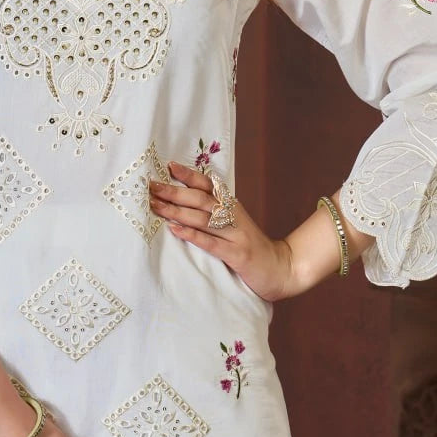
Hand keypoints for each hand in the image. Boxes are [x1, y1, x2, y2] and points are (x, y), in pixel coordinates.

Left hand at [148, 159, 295, 301]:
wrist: (283, 269)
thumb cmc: (252, 248)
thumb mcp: (235, 225)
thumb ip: (216, 213)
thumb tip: (186, 202)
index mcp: (232, 207)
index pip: (209, 186)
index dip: (189, 175)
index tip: (169, 166)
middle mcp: (234, 216)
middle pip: (201, 199)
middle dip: (174, 191)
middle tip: (152, 186)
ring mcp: (236, 235)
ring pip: (203, 218)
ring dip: (177, 211)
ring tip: (155, 205)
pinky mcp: (237, 254)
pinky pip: (211, 242)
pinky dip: (192, 235)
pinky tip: (175, 229)